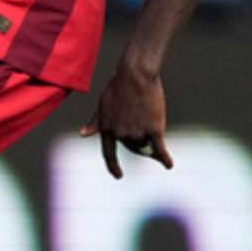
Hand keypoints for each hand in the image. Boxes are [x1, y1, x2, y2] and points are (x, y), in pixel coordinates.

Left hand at [79, 64, 172, 179]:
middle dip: (138, 138)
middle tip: (141, 118)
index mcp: (106, 129)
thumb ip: (95, 123)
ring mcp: (137, 133)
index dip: (113, 167)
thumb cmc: (118, 86)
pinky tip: (169, 165)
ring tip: (149, 115)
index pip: (108, 154)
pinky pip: (160, 149)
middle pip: (132, 147)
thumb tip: (83, 134)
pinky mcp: (154, 130)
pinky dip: (164, 158)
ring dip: (149, 137)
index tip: (118, 175)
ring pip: (146, 144)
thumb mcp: (102, 105)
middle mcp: (121, 135)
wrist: (135, 75)